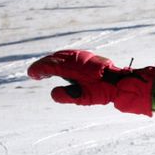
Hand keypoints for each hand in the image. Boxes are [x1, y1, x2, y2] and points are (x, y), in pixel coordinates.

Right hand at [27, 49, 154, 114]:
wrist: (124, 83)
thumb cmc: (104, 91)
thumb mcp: (83, 98)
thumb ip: (66, 96)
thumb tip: (53, 93)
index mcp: (71, 66)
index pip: (49, 66)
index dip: (38, 70)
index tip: (31, 74)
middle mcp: (76, 58)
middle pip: (54, 58)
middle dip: (43, 65)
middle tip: (36, 74)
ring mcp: (83, 56)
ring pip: (62, 56)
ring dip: (52, 62)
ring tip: (46, 72)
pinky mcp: (89, 58)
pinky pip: (70, 56)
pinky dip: (61, 60)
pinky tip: (62, 67)